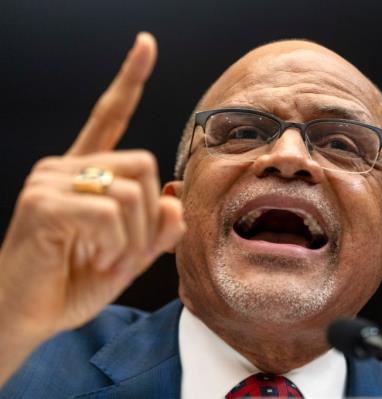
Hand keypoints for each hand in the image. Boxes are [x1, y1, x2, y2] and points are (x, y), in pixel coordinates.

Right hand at [0, 32, 184, 355]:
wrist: (28, 316)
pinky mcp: (44, 204)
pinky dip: (116, 245)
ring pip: (132, 190)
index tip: (146, 44)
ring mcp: (50, 181)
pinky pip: (110, 212)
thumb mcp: (129, 254)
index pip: (109, 115)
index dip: (130, 80)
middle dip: (151, 216)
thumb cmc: (73, 281)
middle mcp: (65, 166)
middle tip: (130, 250)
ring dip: (134, 237)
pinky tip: (96, 258)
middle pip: (145, 164)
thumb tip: (177, 196)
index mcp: (85, 172)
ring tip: (109, 258)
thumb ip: (157, 228)